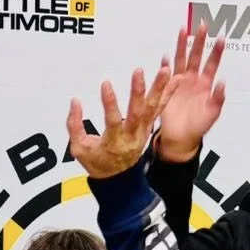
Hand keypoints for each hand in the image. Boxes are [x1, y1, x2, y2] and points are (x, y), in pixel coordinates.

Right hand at [67, 62, 174, 180]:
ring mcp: (142, 132)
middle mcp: (131, 136)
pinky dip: (168, 93)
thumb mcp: (79, 149)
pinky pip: (160, 109)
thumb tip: (75, 101)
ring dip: (159, 88)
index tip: (106, 84)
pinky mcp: (149, 127)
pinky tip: (176, 78)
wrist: (118, 179)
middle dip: (138, 91)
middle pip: (137, 112)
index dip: (109, 103)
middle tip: (138, 71)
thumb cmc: (98, 162)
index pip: (112, 121)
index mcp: (114, 142)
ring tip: (164, 70)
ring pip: (152, 109)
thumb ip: (74, 125)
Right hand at [155, 24, 224, 163]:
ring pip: (181, 59)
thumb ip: (218, 99)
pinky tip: (166, 57)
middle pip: (196, 55)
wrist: (181, 138)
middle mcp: (193, 80)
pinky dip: (166, 65)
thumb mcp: (212, 114)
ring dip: (182, 45)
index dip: (216, 51)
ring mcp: (180, 82)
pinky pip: (166, 73)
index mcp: (205, 84)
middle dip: (199, 40)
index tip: (221, 37)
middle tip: (203, 25)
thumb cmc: (197, 127)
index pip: (212, 63)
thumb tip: (223, 83)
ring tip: (183, 30)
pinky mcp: (168, 88)